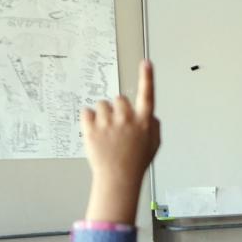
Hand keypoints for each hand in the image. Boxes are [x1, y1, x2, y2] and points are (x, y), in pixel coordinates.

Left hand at [83, 60, 160, 223]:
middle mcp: (127, 120)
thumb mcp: (154, 145)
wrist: (118, 178)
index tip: (147, 63)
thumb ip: (154, 127)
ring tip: (106, 132)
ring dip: (103, 114)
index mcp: (143, 122)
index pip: (148, 95)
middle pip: (119, 99)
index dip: (148, 78)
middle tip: (117, 125)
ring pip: (102, 105)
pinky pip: (87, 112)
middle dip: (117, 109)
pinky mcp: (91, 129)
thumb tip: (151, 115)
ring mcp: (108, 124)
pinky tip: (95, 132)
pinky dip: (89, 120)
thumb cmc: (136, 162)